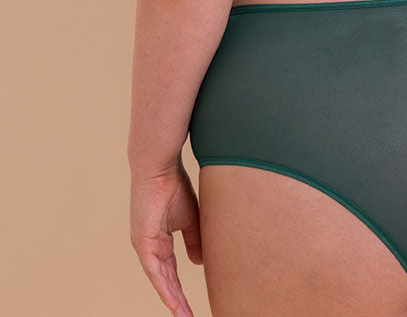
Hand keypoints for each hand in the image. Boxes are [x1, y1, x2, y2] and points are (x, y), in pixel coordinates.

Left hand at [129, 161, 202, 315]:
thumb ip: (194, 240)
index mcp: (159, 240)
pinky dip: (165, 289)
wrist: (159, 168)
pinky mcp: (143, 243)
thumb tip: (199, 263)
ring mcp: (144, 246)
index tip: (188, 308)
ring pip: (160, 281)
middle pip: (165, 281)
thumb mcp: (189, 218)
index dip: (180, 289)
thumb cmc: (173, 186)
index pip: (171, 272)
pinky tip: (173, 303)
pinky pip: (155, 272)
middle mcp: (149, 247)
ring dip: (172, 300)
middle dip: (177, 301)